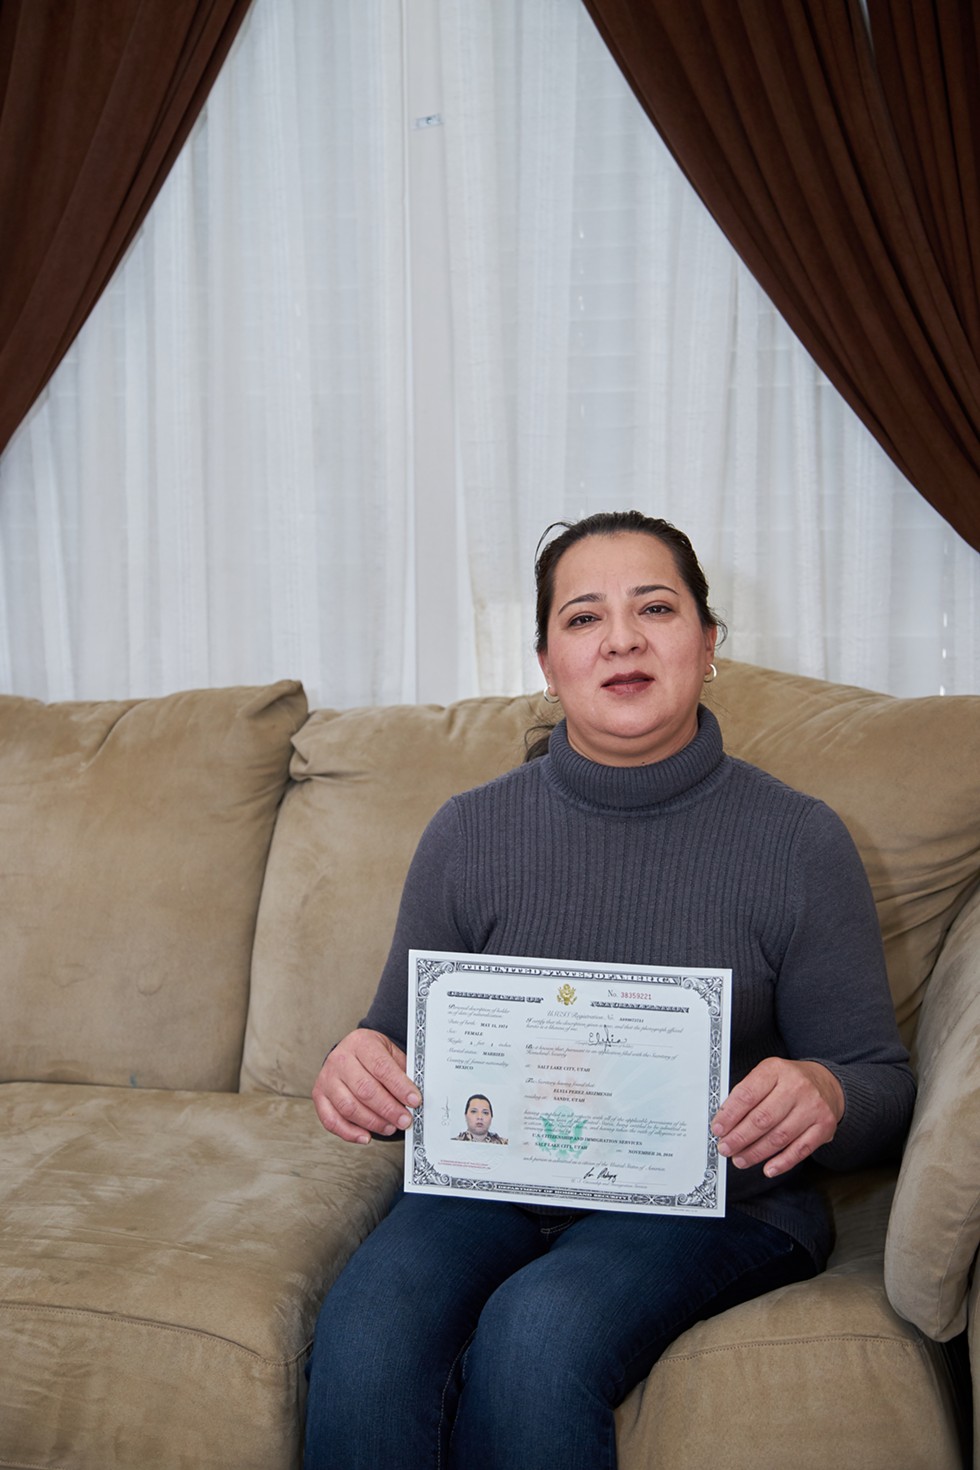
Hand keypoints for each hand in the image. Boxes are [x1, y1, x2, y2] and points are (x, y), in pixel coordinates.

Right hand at [312, 1029, 419, 1144]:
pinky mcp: (319, 1095)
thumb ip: (402, 1071)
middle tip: (405, 1120)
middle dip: (388, 1109)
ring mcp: (327, 1078)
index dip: (399, 1086)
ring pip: (349, 1107)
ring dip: (373, 1122)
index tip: (414, 1100)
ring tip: (390, 1127)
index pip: (381, 1067)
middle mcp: (340, 1059)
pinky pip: (331, 1120)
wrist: (350, 1051)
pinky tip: (366, 1137)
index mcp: (361, 1043)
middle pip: (365, 1089)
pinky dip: (349, 1133)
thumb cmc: (373, 1055)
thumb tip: (415, 1096)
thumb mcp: (390, 1053)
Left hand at [711, 1058, 843, 1178]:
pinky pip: (800, 1149)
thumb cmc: (789, 1082)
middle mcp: (796, 1086)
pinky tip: (768, 1168)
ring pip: (779, 1136)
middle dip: (740, 1137)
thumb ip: (746, 1095)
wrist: (827, 1083)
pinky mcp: (824, 1126)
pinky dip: (782, 1162)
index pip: (747, 1095)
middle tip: (726, 1148)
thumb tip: (724, 1122)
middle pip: (762, 1118)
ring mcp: (813, 1107)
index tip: (717, 1129)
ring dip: (756, 1152)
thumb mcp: (767, 1075)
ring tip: (740, 1159)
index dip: (729, 1115)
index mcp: (775, 1070)